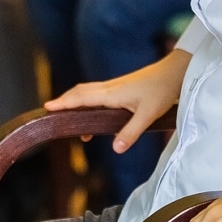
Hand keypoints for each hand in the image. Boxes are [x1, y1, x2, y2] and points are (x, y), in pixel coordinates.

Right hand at [44, 50, 188, 152]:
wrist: (174, 73)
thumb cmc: (162, 91)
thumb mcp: (147, 115)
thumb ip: (131, 132)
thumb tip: (115, 149)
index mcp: (111, 94)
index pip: (81, 98)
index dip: (63, 103)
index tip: (47, 108)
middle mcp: (109, 88)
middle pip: (79, 93)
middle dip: (64, 102)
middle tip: (50, 113)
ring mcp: (114, 87)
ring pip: (87, 92)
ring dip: (74, 102)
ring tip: (69, 120)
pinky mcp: (120, 88)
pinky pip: (96, 94)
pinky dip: (86, 102)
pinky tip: (92, 117)